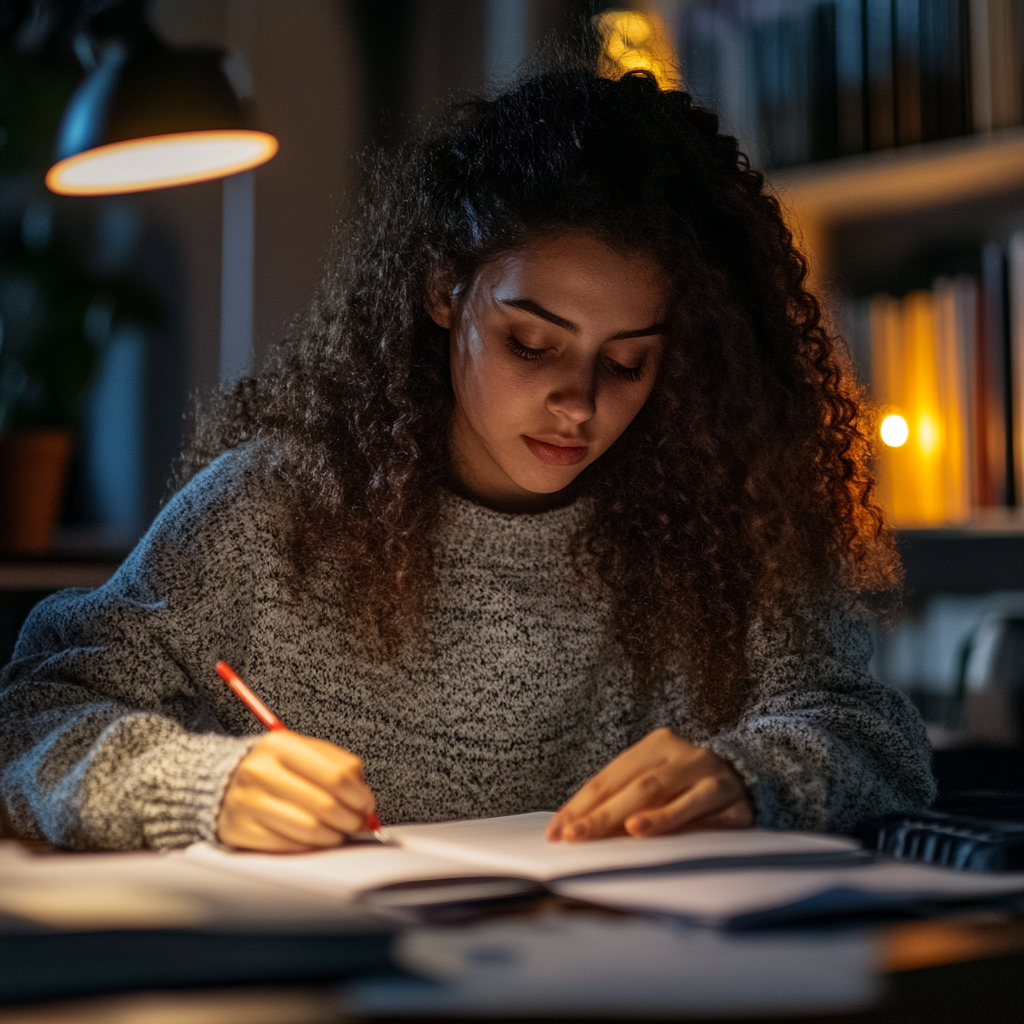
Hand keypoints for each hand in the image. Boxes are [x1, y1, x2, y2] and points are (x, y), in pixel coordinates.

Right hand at [217, 731, 374, 851]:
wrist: (222, 782)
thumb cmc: (274, 767)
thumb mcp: (303, 751)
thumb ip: (339, 766)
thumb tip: (365, 799)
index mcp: (280, 745)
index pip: (335, 776)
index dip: (359, 795)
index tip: (367, 805)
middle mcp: (260, 771)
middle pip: (324, 804)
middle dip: (350, 819)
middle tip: (358, 823)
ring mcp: (247, 802)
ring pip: (308, 828)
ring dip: (334, 836)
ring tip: (340, 832)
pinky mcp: (239, 829)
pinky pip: (288, 846)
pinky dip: (311, 846)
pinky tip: (317, 840)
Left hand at [546, 728, 752, 841]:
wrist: (757, 777)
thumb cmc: (688, 787)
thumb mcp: (655, 782)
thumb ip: (621, 800)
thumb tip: (574, 828)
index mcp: (657, 745)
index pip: (611, 776)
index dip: (582, 804)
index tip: (557, 830)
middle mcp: (685, 755)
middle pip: (638, 786)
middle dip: (602, 814)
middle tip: (574, 836)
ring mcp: (712, 777)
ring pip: (672, 794)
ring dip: (645, 816)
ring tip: (621, 831)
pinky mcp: (736, 803)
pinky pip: (706, 815)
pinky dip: (680, 824)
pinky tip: (661, 833)